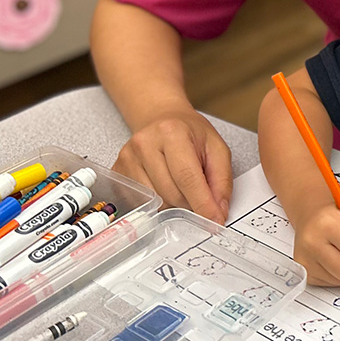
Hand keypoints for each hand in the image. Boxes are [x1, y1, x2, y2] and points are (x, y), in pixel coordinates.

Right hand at [112, 110, 232, 223]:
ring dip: (173, 203)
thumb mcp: (216, 148)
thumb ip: (221, 181)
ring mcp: (128, 157)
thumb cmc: (190, 133)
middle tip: (199, 195)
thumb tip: (218, 213)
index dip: (202, 203)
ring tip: (180, 184)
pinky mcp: (118, 170)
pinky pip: (140, 201)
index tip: (213, 221)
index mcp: (172, 133)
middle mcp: (145, 143)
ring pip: (155, 201)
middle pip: (171, 193)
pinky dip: (157, 201)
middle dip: (190, 203)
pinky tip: (164, 185)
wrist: (163, 118)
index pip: (187, 177)